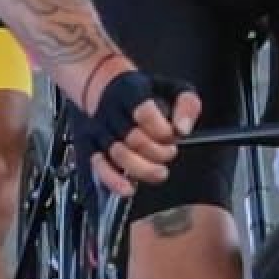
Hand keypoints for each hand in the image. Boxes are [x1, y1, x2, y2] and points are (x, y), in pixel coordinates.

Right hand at [74, 69, 198, 196]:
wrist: (108, 89)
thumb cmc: (146, 94)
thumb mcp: (174, 89)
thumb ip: (187, 105)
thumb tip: (183, 130)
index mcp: (131, 91)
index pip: (145, 113)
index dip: (163, 130)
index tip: (173, 135)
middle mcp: (110, 110)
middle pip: (133, 138)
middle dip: (158, 152)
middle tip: (170, 152)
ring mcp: (98, 129)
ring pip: (117, 155)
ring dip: (142, 169)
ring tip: (160, 172)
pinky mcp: (91, 146)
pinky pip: (98, 166)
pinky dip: (113, 181)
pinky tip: (129, 189)